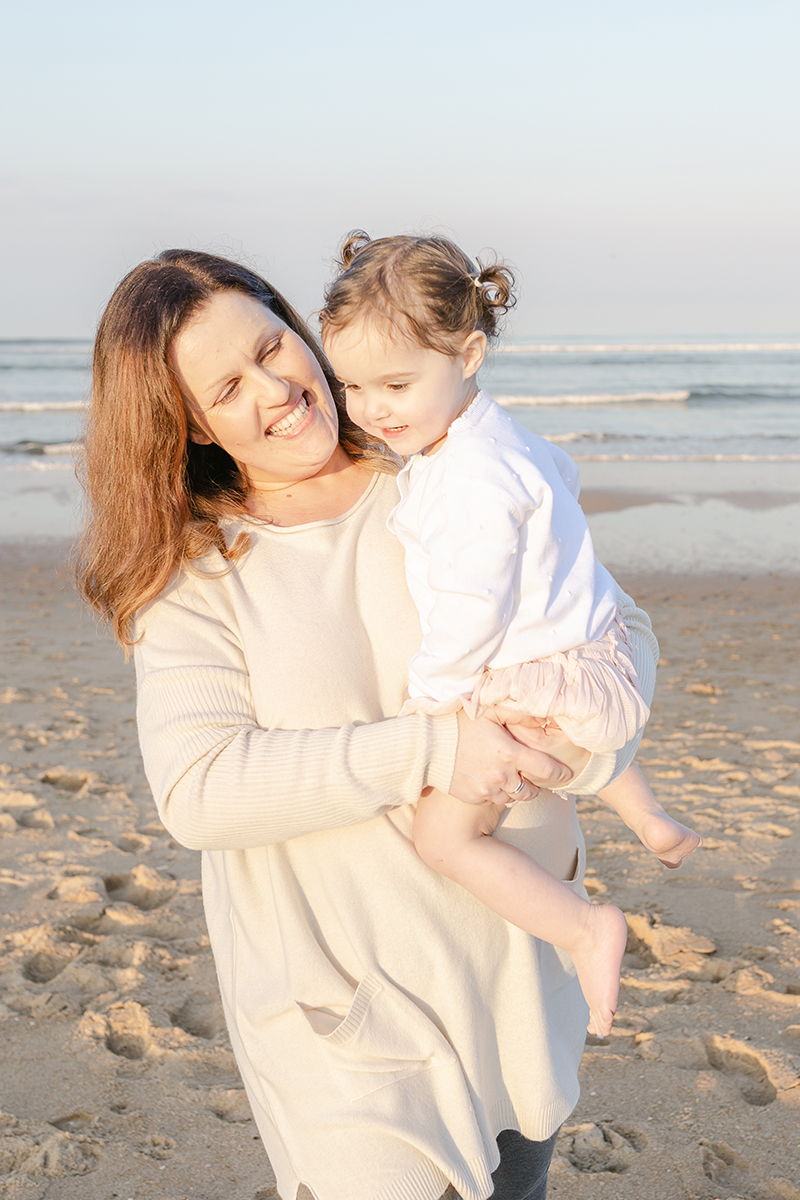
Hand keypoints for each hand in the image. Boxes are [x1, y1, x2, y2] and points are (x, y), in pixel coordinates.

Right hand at [447, 710, 573, 805]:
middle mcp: (502, 775)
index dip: (560, 773)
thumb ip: (517, 713)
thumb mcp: (489, 712)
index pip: (546, 769)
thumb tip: (542, 718)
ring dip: (516, 790)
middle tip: (532, 775)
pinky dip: (497, 793)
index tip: (567, 774)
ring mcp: (488, 790)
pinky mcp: (476, 799)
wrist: (426, 747)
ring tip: (509, 777)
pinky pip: (494, 800)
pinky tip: (489, 779)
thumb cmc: (458, 724)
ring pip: (513, 798)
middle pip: (531, 791)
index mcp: (509, 753)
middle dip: (536, 784)